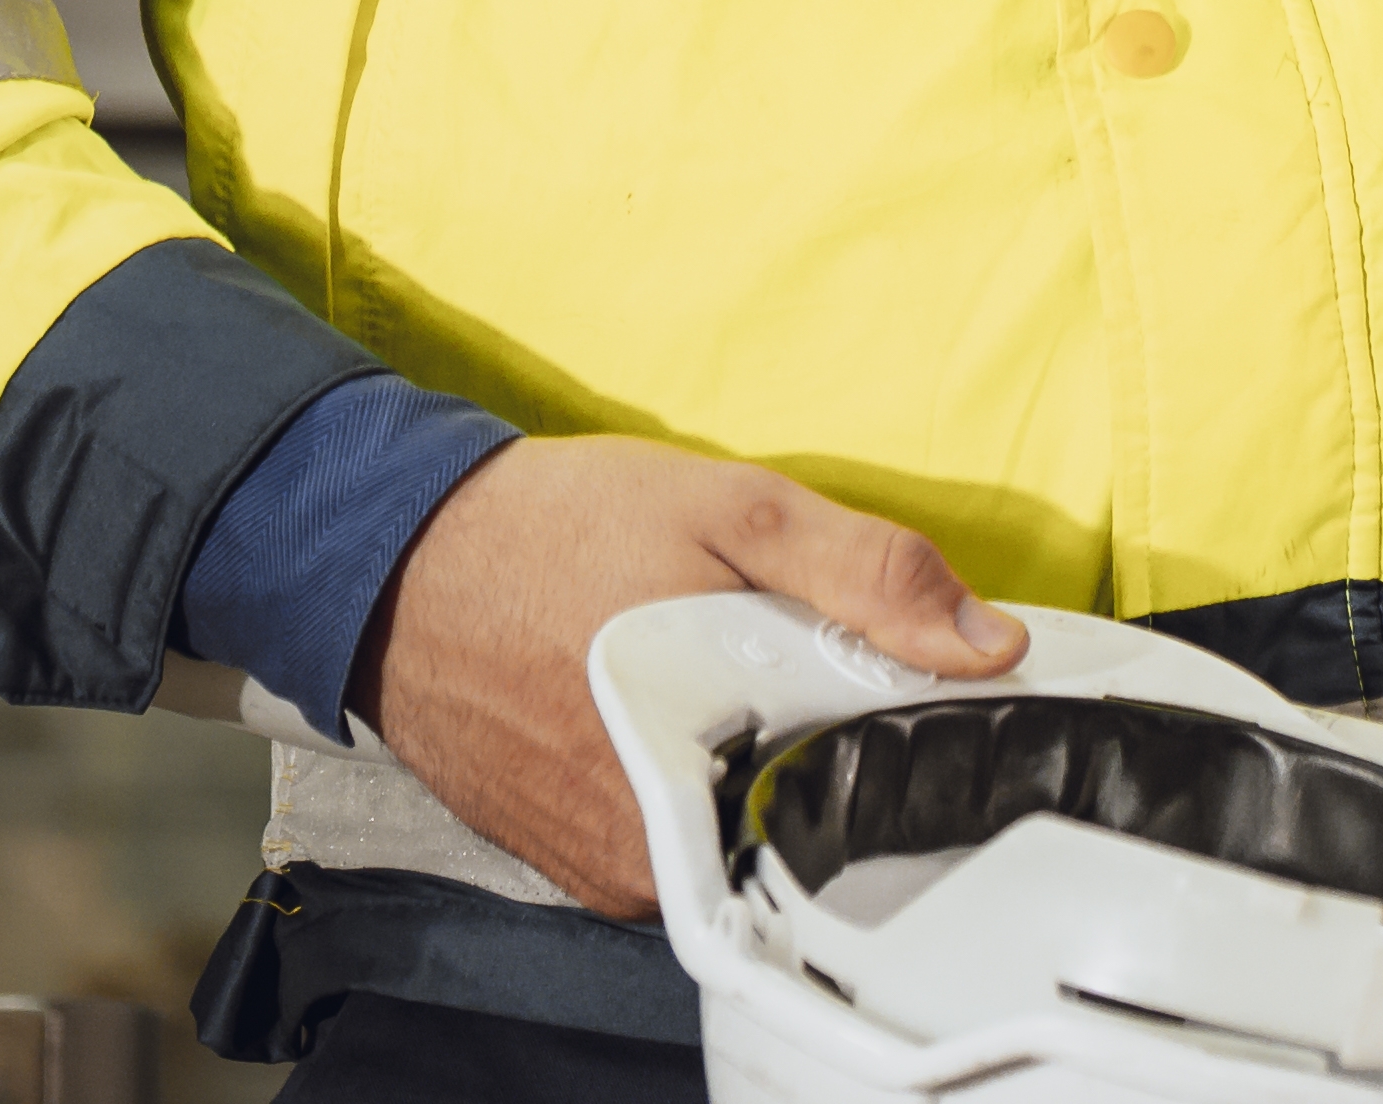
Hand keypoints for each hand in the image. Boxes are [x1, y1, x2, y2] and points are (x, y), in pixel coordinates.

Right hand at [355, 433, 1022, 915]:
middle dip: (828, 732)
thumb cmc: (553, 531)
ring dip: (765, 746)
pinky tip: (686, 693)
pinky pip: (683, 826)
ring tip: (730, 659)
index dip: (909, 727)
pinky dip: (705, 764)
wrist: (394, 558)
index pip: (862, 792)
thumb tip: (988, 646)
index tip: (917, 673)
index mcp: (701, 785)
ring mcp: (610, 869)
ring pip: (744, 822)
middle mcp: (650, 858)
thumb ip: (867, 579)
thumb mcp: (733, 513)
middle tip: (793, 645)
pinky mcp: (578, 862)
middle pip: (804, 814)